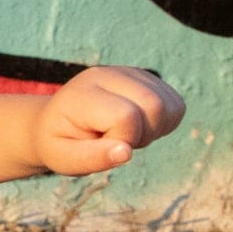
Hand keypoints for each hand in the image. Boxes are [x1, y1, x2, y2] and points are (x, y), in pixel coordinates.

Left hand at [34, 66, 185, 175]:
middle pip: (155, 106)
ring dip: (155, 130)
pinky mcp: (147, 78)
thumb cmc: (60, 143)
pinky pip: (176, 105)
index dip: (123, 140)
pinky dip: (164, 123)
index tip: (102, 144)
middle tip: (117, 141)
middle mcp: (107, 75)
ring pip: (171, 106)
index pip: (126, 116)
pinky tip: (139, 125)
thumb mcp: (64, 159)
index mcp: (83, 94)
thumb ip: (92, 158)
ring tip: (124, 133)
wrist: (55, 122)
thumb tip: (125, 152)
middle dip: (144, 135)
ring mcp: (130, 72)